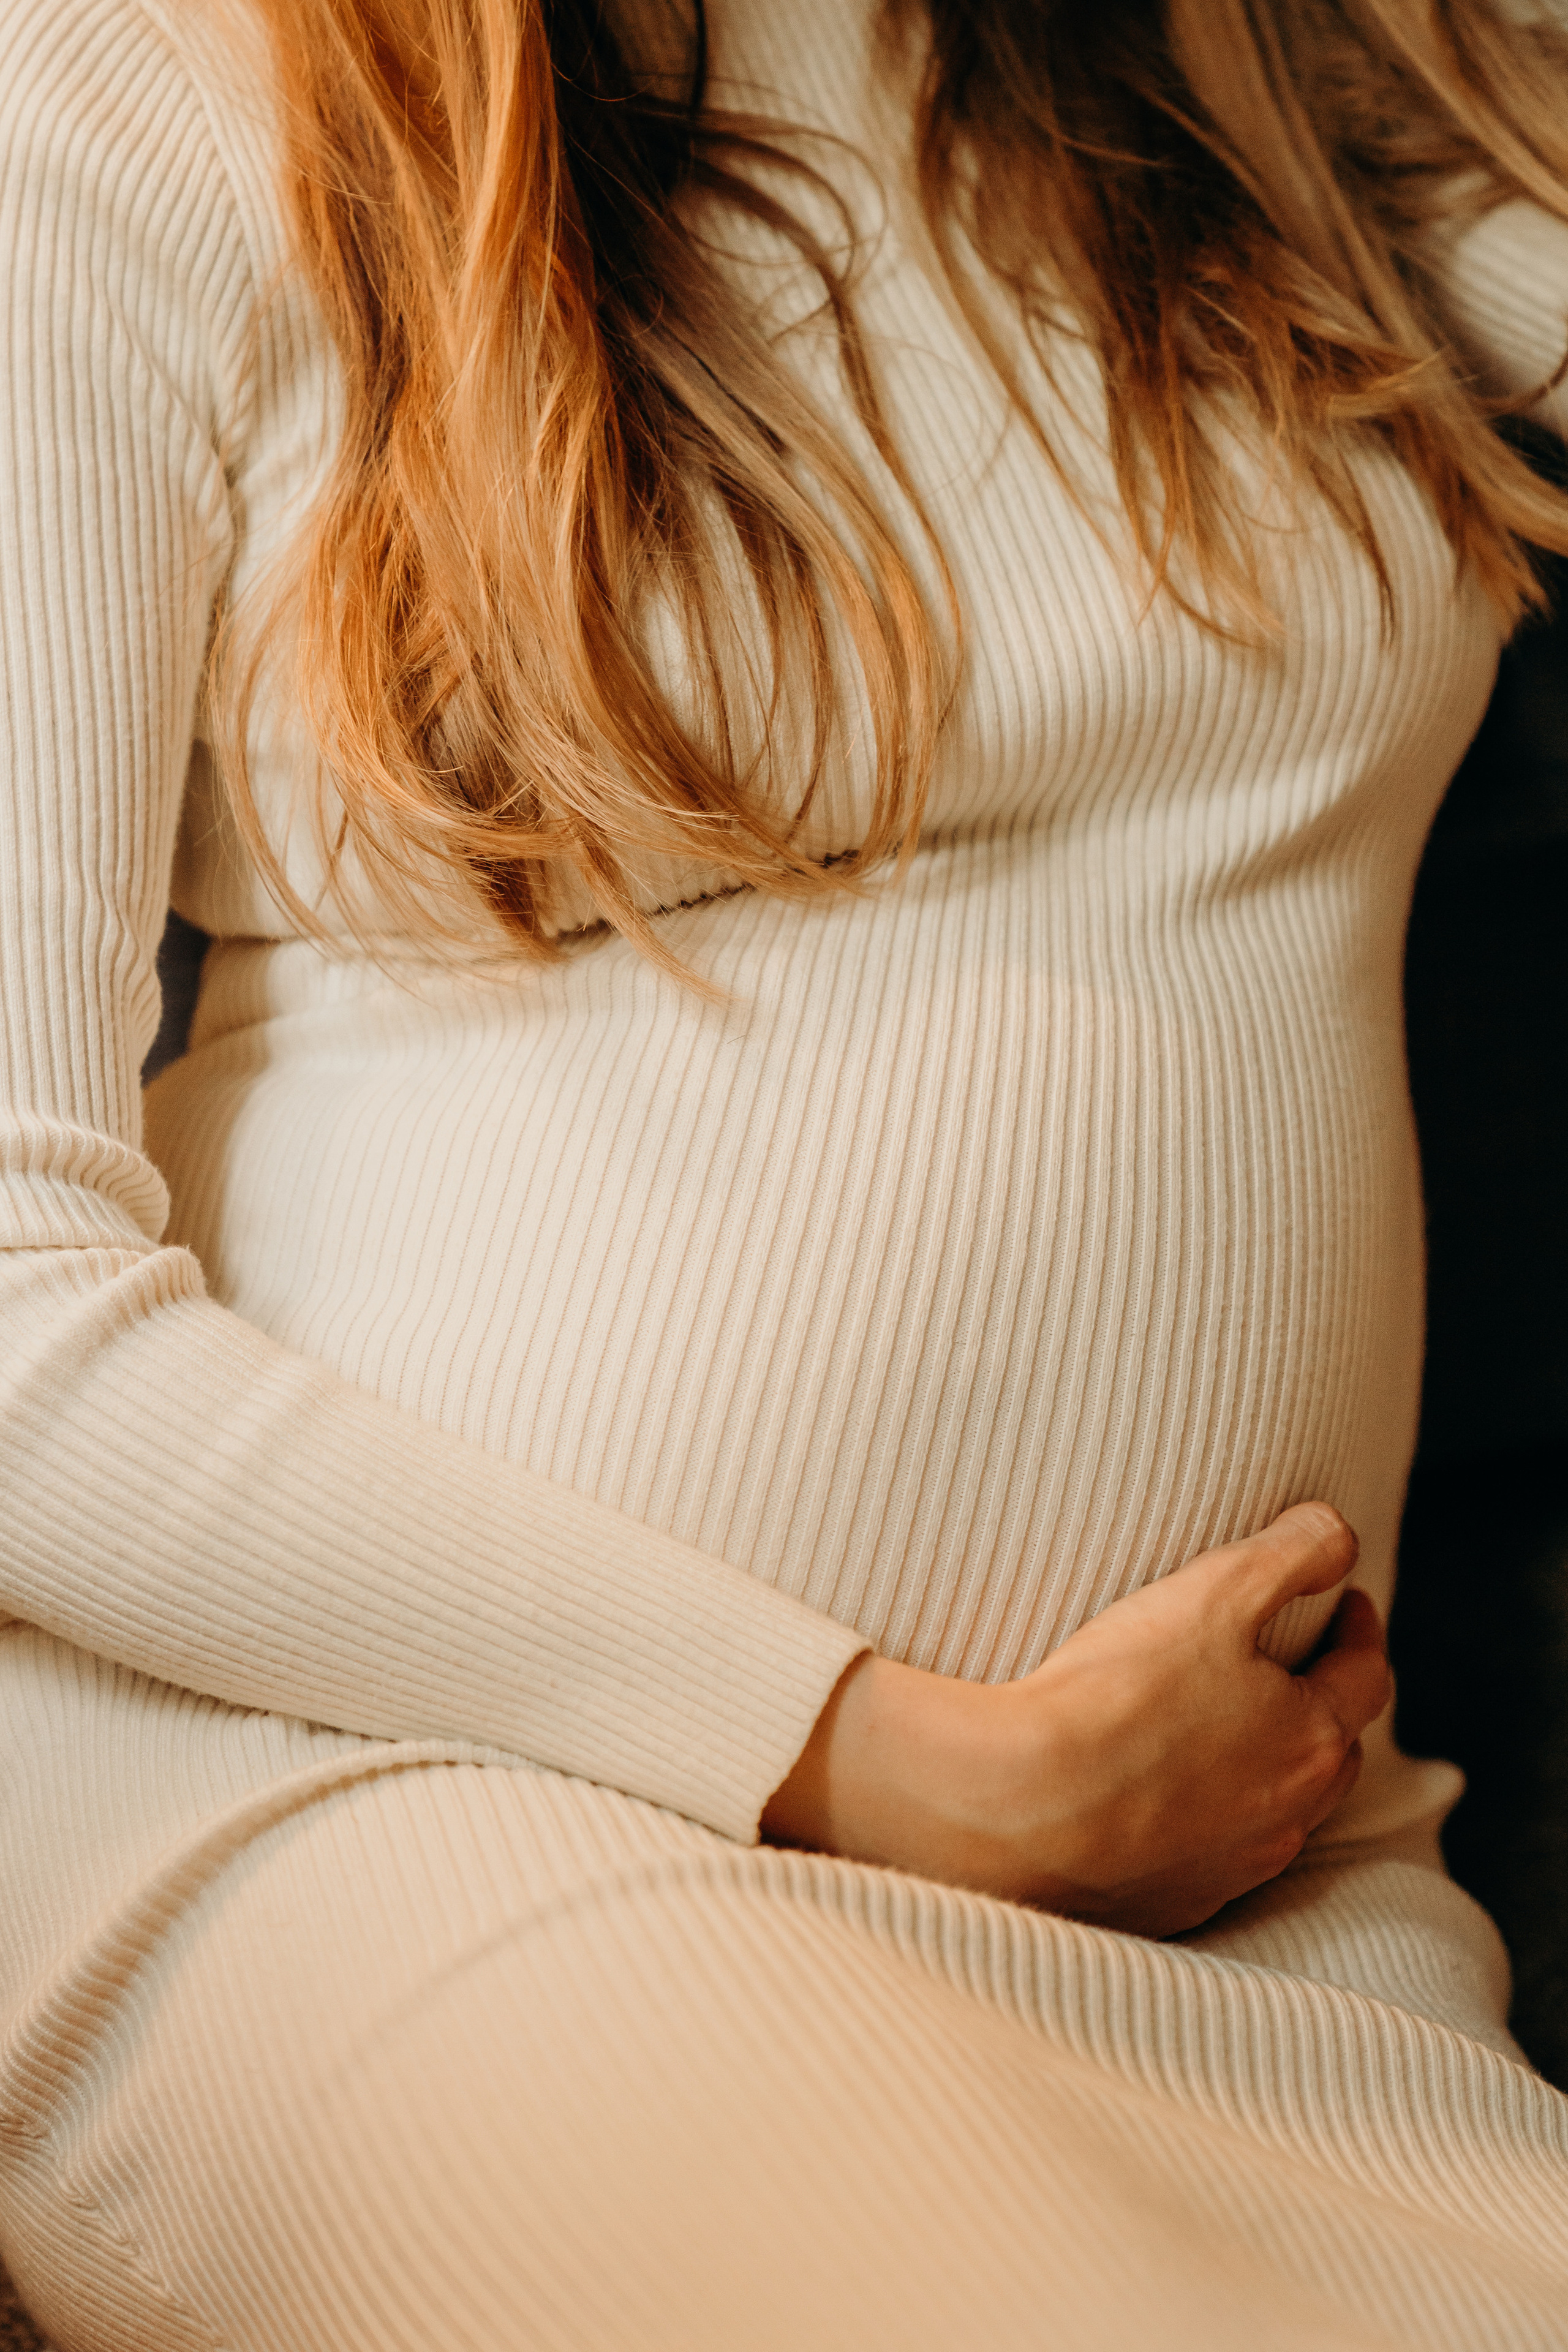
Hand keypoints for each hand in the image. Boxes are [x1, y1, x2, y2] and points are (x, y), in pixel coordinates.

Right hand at [761, 1503, 1390, 1936]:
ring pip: (1280, 1810)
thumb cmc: (1120, 1696)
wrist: (1020, 1810)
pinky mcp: (1172, 1901)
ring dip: (1274, 1766)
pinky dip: (1210, 1818)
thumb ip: (1292, 1553)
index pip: (1366, 1675)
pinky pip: (1213, 1853)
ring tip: (1238, 1727)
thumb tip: (1338, 1534)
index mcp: (1310, 1740)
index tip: (1347, 1601)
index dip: (1360, 1629)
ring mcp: (1231, 1867)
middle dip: (1328, 1702)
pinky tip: (1169, 1794)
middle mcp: (1287, 1816)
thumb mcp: (1215, 1593)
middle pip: (1336, 1752)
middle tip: (1302, 1663)